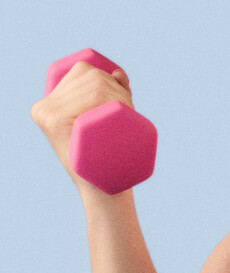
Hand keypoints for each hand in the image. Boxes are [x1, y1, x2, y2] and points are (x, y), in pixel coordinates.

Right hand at [31, 61, 134, 195]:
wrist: (103, 192)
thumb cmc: (106, 159)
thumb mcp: (104, 123)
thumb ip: (109, 95)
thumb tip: (119, 73)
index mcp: (49, 104)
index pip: (83, 70)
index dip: (110, 77)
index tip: (126, 97)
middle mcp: (44, 107)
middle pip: (92, 76)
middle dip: (119, 88)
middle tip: (132, 110)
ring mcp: (48, 115)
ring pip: (96, 87)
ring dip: (121, 96)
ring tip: (131, 114)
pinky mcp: (56, 124)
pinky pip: (91, 102)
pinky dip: (111, 103)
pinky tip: (120, 111)